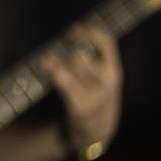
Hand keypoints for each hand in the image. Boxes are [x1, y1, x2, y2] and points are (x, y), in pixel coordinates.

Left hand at [42, 24, 122, 152]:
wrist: (98, 131)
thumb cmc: (97, 98)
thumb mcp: (105, 78)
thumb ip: (97, 58)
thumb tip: (77, 33)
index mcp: (114, 71)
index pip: (106, 42)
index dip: (89, 32)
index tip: (74, 29)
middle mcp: (107, 81)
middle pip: (81, 55)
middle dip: (67, 51)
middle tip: (59, 51)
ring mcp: (94, 94)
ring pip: (70, 67)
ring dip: (55, 60)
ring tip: (47, 58)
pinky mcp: (80, 105)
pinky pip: (63, 82)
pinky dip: (52, 70)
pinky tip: (45, 64)